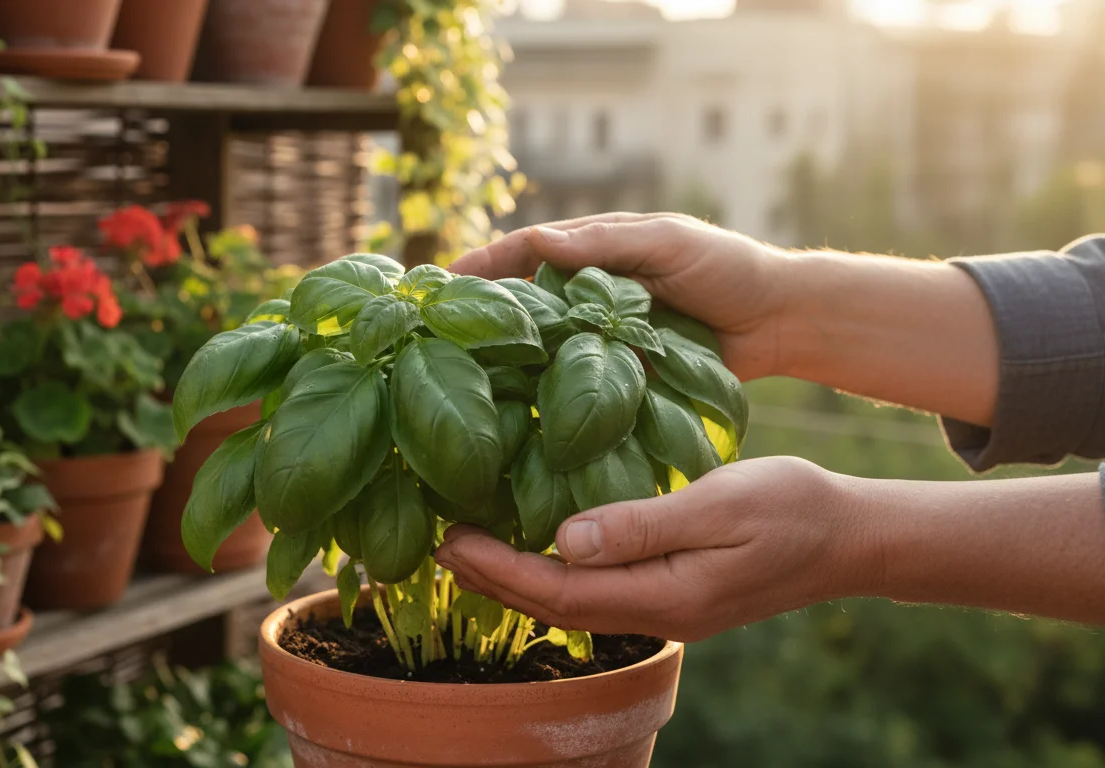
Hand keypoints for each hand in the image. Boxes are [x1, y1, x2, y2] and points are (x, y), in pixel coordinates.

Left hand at [433, 457, 874, 641]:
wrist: (851, 536)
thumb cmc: (793, 508)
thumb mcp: (720, 504)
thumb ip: (641, 525)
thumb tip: (563, 540)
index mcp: (664, 595)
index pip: (560, 591)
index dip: (499, 571)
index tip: (451, 542)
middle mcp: (657, 611)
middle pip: (556, 606)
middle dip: (493, 579)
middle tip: (441, 545)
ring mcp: (666, 606)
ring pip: (574, 603)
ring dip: (517, 579)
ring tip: (470, 549)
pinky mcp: (673, 592)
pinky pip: (597, 590)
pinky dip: (553, 573)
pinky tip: (536, 546)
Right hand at [449, 212, 789, 379]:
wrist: (779, 322)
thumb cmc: (727, 268)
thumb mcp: (667, 242)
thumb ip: (606, 242)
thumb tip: (539, 241)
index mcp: (595, 251)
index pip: (525, 252)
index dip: (482, 266)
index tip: (440, 283)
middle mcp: (589, 293)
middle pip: (524, 302)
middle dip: (482, 315)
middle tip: (434, 336)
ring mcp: (602, 335)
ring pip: (546, 346)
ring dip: (510, 359)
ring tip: (465, 377)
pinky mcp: (620, 373)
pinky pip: (578, 382)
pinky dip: (550, 392)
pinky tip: (520, 409)